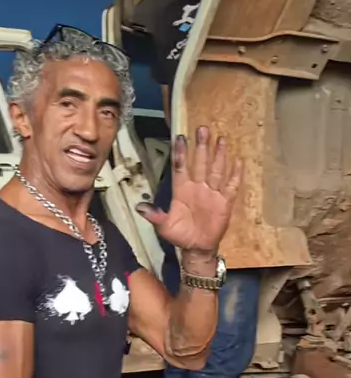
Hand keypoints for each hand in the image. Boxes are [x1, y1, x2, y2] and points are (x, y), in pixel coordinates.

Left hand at [136, 127, 242, 253]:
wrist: (197, 248)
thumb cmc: (179, 235)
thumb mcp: (164, 226)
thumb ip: (154, 215)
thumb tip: (139, 207)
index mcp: (182, 190)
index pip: (181, 167)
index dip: (181, 153)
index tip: (180, 138)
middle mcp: (198, 187)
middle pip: (201, 163)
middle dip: (202, 146)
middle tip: (203, 129)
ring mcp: (212, 193)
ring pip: (216, 170)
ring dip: (219, 155)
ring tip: (221, 139)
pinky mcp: (225, 202)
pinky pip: (231, 186)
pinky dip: (235, 175)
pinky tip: (239, 162)